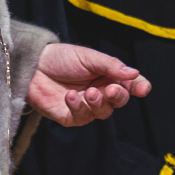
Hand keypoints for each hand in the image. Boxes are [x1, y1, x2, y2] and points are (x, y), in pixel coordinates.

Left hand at [29, 43, 150, 126]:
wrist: (32, 65)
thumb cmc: (61, 58)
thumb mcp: (88, 56)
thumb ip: (110, 66)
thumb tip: (134, 73)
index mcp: (109, 76)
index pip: (130, 85)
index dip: (139, 87)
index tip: (142, 88)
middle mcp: (101, 92)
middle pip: (119, 101)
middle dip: (118, 97)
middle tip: (110, 90)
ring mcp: (86, 106)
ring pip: (103, 112)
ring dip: (98, 103)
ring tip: (88, 92)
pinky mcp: (71, 116)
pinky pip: (82, 118)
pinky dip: (78, 108)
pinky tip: (70, 96)